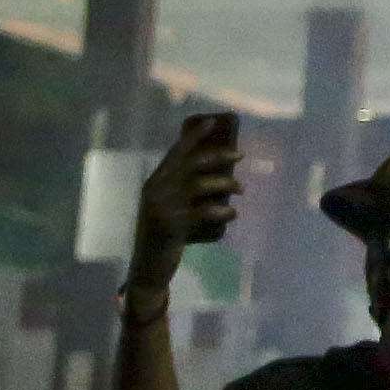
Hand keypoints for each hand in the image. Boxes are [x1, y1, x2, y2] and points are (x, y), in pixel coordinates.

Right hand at [129, 114, 241, 289]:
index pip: (175, 152)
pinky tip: (233, 213)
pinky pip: (205, 212)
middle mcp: (155, 191)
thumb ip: (180, 191)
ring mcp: (163, 208)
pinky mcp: (173, 226)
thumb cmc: (163, 236)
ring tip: (241, 190)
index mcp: (153, 183)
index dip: (194, 136)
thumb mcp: (166, 209)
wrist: (148, 268)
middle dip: (219, 156)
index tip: (214, 121)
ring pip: (201, 186)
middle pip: (192, 164)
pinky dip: (223, 211)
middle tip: (241, 156)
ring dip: (226, 185)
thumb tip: (218, 173)